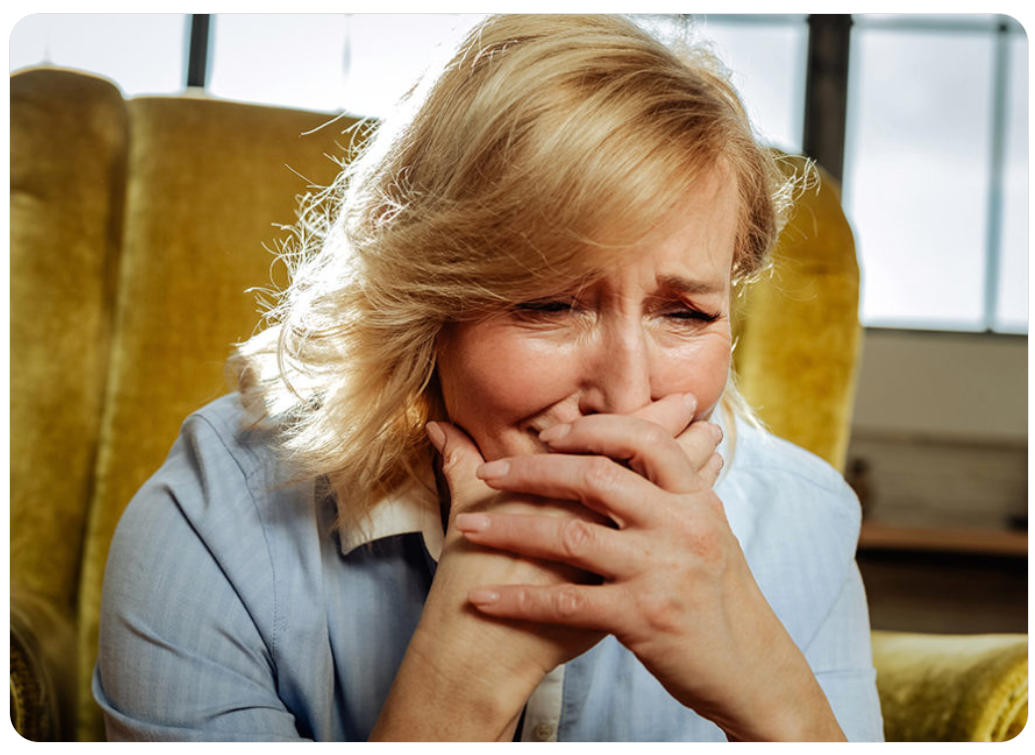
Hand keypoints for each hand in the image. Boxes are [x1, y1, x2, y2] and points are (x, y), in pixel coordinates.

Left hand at [453, 396, 845, 740]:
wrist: (752, 670)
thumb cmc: (721, 597)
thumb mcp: (709, 531)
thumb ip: (674, 490)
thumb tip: (646, 445)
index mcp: (696, 499)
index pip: (642, 440)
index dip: (590, 430)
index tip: (547, 434)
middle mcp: (682, 526)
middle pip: (595, 479)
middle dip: (532, 471)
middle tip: (489, 473)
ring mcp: (662, 572)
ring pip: (570, 536)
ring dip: (510, 528)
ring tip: (468, 526)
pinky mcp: (643, 619)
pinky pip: (566, 603)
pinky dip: (519, 600)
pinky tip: (484, 599)